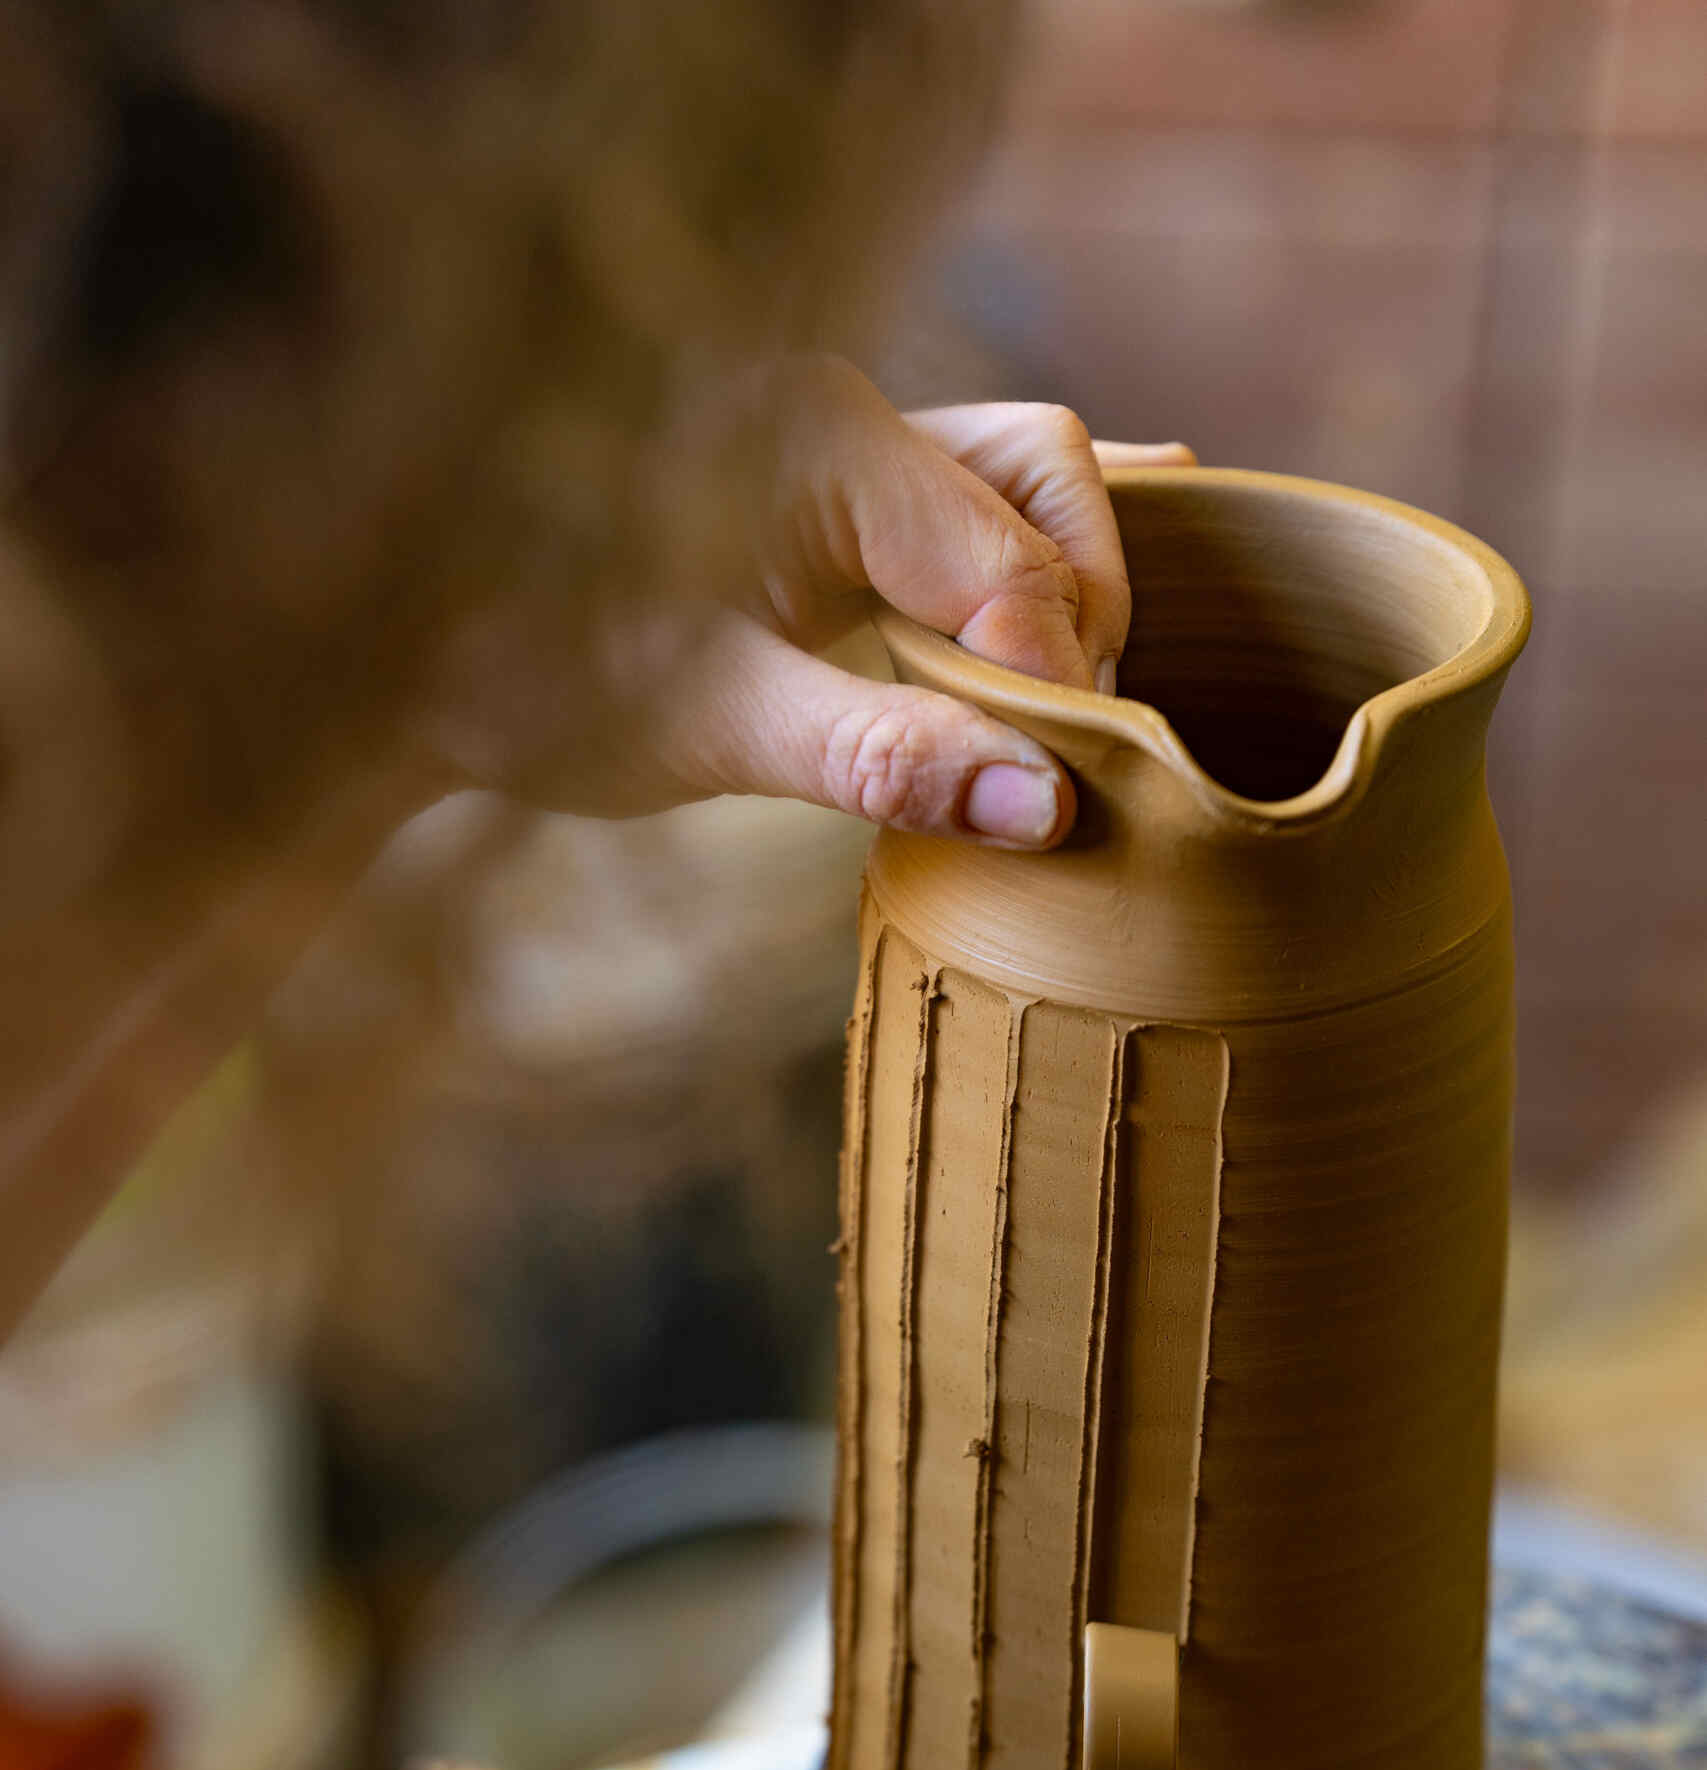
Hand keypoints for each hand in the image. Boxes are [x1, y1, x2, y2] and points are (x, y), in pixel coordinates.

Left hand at [428, 359, 1191, 846]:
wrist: (396, 657)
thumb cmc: (524, 678)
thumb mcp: (709, 730)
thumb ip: (882, 756)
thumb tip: (1048, 806)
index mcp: (817, 436)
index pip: (1012, 561)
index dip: (1057, 685)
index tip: (1064, 799)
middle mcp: (841, 410)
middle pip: (1047, 483)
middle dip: (1077, 619)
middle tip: (1056, 751)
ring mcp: (837, 444)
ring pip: (1022, 479)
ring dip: (1059, 591)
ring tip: (1049, 715)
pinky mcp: (827, 498)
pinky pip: (970, 496)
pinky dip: (1031, 553)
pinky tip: (1100, 580)